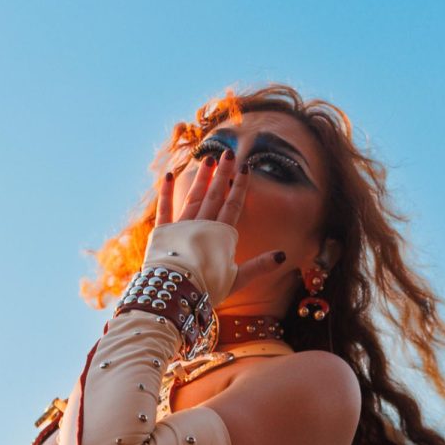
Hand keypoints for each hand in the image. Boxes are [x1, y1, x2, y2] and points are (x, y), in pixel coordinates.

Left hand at [154, 151, 286, 299]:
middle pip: (214, 195)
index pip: (233, 205)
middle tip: (227, 153)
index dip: (239, 186)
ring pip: (193, 197)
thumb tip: (282, 255)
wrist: (175, 292)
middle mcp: (202, 225)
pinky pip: (165, 208)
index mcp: (222, 235)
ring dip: (201, 178)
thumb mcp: (237, 279)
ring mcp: (182, 226)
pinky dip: (166, 192)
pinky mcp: (163, 232)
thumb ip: (259, 266)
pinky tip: (168, 175)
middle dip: (222, 173)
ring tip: (206, 158)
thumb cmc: (208, 288)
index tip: (245, 167)